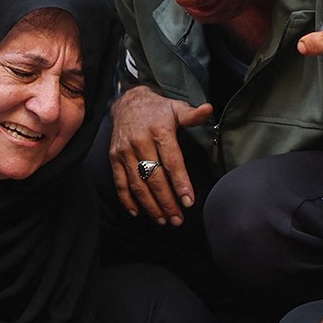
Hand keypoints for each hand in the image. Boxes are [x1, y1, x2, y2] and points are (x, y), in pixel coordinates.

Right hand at [108, 86, 213, 224]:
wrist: (127, 102)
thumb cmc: (158, 109)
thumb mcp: (176, 107)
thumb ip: (192, 115)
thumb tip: (208, 109)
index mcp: (159, 130)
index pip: (171, 161)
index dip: (180, 183)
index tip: (188, 201)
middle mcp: (140, 142)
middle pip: (154, 178)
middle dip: (166, 202)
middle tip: (177, 219)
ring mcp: (124, 151)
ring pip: (137, 184)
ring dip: (150, 205)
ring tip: (163, 220)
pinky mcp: (114, 157)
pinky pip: (119, 182)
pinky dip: (126, 199)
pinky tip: (137, 212)